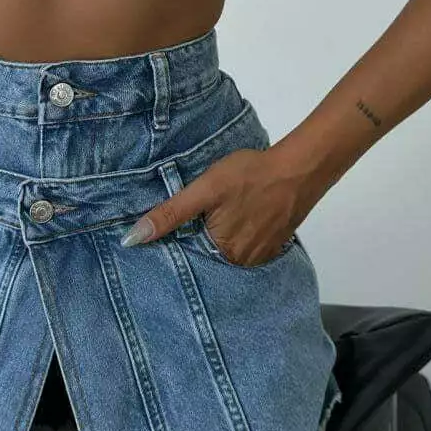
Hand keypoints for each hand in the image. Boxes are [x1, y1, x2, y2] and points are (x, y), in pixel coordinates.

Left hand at [120, 147, 309, 267]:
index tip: (162, 234)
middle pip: (207, 255)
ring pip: (226, 252)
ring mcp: (260, 256)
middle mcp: (241, 263)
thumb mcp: (204, 190)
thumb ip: (169, 215)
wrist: (299, 167)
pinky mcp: (273, 246)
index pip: (187, 257)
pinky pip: (245, 247)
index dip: (174, 244)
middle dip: (196, 241)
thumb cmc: (249, 175)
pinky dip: (237, 236)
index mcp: (222, 253)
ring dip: (217, 239)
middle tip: (189, 222)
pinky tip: (234, 220)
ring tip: (212, 219)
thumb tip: (131, 240)